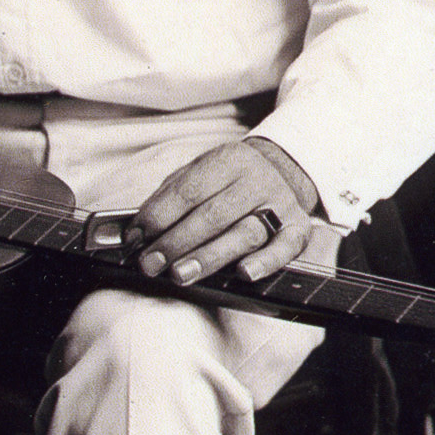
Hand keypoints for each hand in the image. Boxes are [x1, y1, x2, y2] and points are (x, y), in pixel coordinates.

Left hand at [128, 137, 321, 291]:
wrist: (283, 170)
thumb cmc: (230, 179)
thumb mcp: (200, 172)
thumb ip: (170, 197)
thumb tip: (137, 230)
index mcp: (228, 160)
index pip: (188, 190)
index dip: (159, 215)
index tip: (137, 237)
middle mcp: (255, 180)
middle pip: (212, 215)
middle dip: (176, 243)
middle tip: (151, 263)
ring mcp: (279, 205)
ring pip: (243, 233)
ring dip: (209, 257)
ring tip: (181, 273)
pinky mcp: (298, 229)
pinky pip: (284, 248)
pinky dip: (264, 262)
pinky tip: (243, 274)